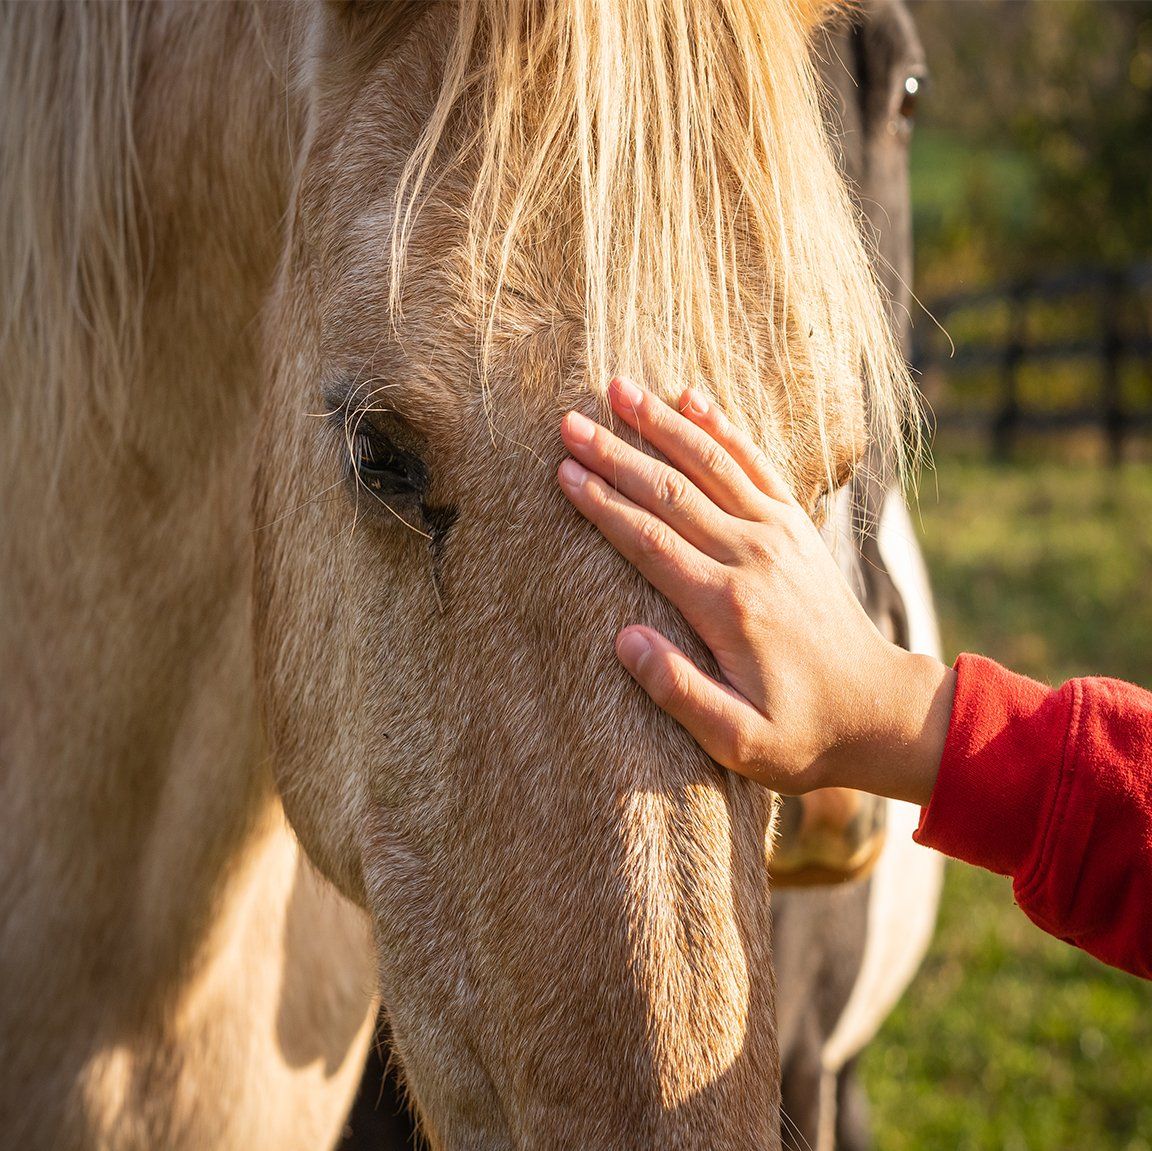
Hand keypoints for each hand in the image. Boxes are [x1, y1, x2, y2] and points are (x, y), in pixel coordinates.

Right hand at [557, 377, 954, 804]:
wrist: (876, 708)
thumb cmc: (801, 732)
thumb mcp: (738, 740)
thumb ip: (679, 692)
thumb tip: (624, 639)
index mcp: (727, 605)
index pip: (650, 541)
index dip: (603, 504)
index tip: (564, 473)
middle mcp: (752, 556)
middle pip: (671, 491)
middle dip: (616, 453)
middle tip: (569, 422)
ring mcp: (778, 534)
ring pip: (710, 463)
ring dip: (662, 423)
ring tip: (619, 387)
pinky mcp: (796, 526)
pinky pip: (754, 463)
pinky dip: (723, 427)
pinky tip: (693, 397)